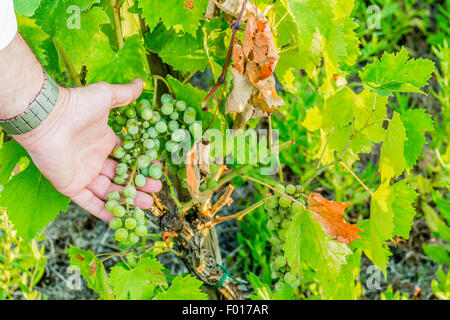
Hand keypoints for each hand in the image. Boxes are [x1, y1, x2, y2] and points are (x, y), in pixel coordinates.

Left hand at [14, 79, 161, 220]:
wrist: (49, 119)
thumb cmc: (78, 106)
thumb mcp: (106, 96)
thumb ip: (125, 94)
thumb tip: (140, 83)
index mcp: (104, 141)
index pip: (127, 157)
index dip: (142, 165)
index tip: (158, 171)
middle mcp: (94, 159)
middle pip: (121, 177)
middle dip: (140, 185)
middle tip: (156, 191)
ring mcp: (82, 174)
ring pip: (109, 191)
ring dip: (128, 199)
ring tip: (148, 205)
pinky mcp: (70, 186)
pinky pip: (88, 202)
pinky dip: (103, 211)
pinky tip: (120, 217)